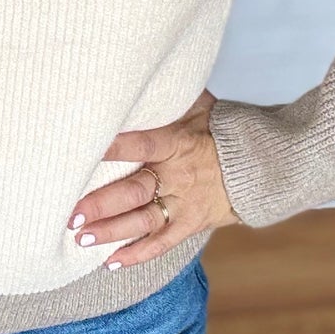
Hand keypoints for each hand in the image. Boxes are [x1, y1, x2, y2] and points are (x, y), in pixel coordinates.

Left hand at [66, 88, 239, 268]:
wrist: (263, 163)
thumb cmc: (222, 129)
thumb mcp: (199, 105)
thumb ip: (169, 96)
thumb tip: (138, 71)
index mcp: (177, 143)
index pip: (141, 144)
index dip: (113, 148)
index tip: (81, 152)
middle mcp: (179, 176)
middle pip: (135, 192)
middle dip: (101, 204)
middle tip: (71, 214)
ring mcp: (186, 203)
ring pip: (143, 221)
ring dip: (111, 231)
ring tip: (81, 237)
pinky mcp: (192, 223)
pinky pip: (163, 243)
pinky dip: (137, 255)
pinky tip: (110, 263)